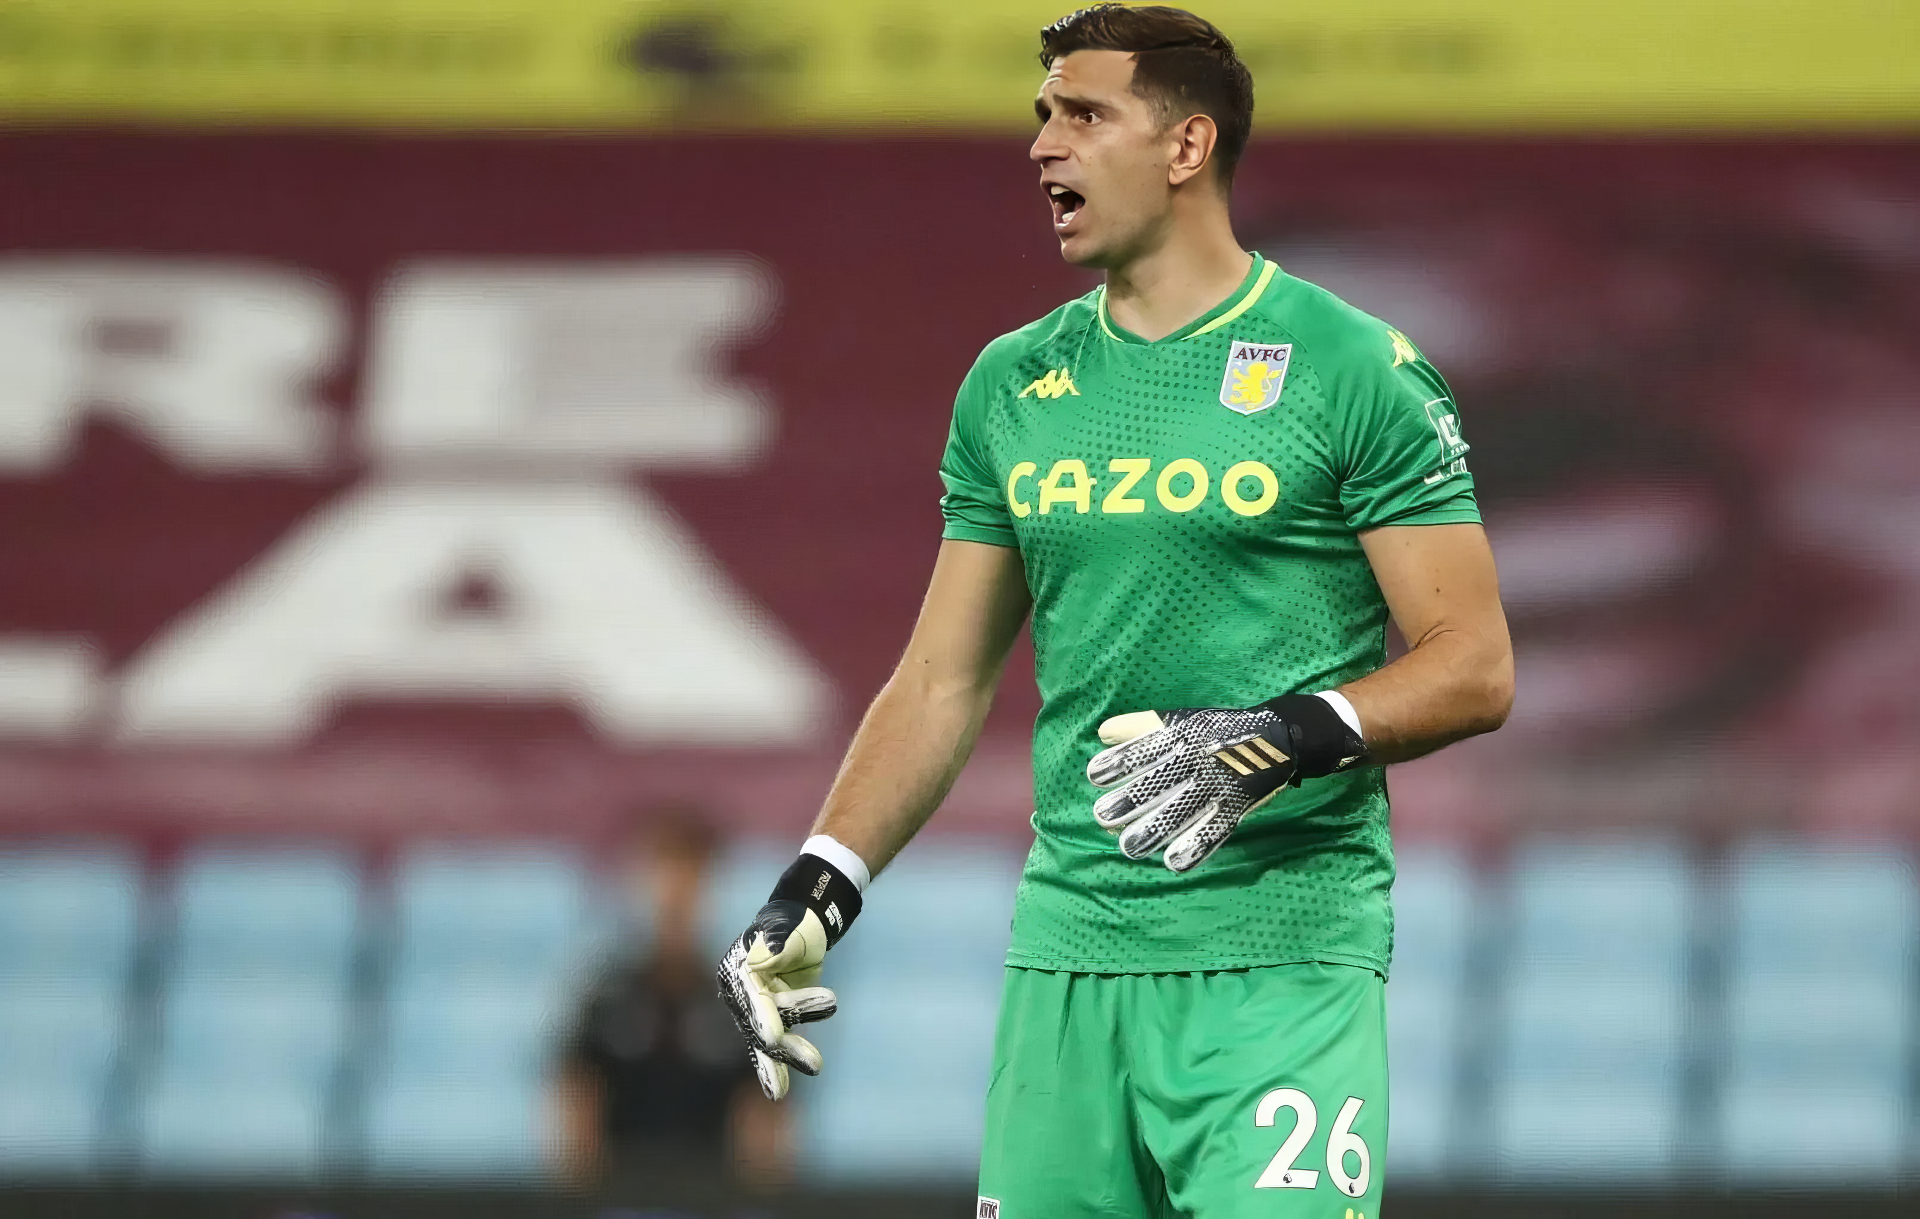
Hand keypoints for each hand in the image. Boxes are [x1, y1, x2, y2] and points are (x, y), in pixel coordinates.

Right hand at [715, 853, 862, 1099]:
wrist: (803, 927)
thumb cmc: (796, 924)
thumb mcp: (791, 930)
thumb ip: (779, 943)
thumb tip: (767, 954)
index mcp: (738, 969)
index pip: (752, 998)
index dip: (763, 1017)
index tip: (774, 1036)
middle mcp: (740, 994)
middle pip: (761, 1025)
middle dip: (785, 1044)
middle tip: (814, 1063)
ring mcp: (755, 1010)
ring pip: (768, 1041)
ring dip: (789, 1057)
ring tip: (814, 1069)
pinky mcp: (772, 1019)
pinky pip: (775, 1045)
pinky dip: (778, 1067)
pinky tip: (777, 1093)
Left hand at [1086, 695, 1367, 872]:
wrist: (1277, 737)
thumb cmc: (1216, 730)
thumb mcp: (1181, 720)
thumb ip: (1142, 726)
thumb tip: (1102, 733)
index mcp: (1183, 737)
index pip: (1147, 749)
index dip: (1121, 762)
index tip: (1094, 776)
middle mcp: (1199, 761)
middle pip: (1161, 782)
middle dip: (1131, 801)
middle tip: (1103, 816)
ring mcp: (1218, 785)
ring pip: (1182, 810)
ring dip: (1155, 830)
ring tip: (1129, 848)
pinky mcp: (1236, 807)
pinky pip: (1215, 830)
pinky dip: (1195, 847)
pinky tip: (1174, 863)